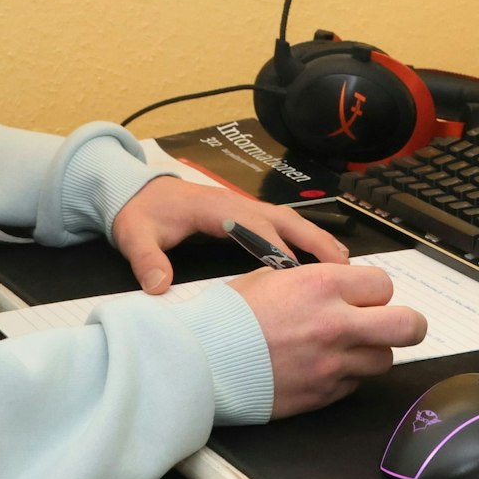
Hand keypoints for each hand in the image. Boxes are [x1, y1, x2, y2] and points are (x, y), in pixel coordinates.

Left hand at [110, 177, 347, 293]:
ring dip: (316, 240)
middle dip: (316, 242)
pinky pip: (282, 227)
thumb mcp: (135, 234)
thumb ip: (146, 259)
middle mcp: (238, 205)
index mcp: (217, 209)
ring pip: (289, 222)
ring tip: (344, 266)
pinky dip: (305, 240)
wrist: (136, 191)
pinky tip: (320, 259)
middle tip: (343, 270)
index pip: (257, 228)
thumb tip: (158, 286)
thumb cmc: (140, 212)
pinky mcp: (245, 216)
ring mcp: (244, 208)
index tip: (301, 278)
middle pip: (285, 221)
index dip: (280, 250)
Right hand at [229, 262, 426, 417]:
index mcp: (321, 286)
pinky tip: (320, 367)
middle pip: (408, 326)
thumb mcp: (269, 277)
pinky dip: (345, 376)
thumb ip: (313, 280)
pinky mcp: (323, 394)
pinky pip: (354, 384)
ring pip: (384, 359)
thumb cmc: (228, 316)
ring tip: (345, 347)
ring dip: (371, 351)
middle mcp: (335, 324)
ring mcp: (332, 363)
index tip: (362, 296)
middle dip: (407, 323)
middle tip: (392, 324)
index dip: (374, 291)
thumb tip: (338, 286)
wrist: (202, 361)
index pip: (384, 285)